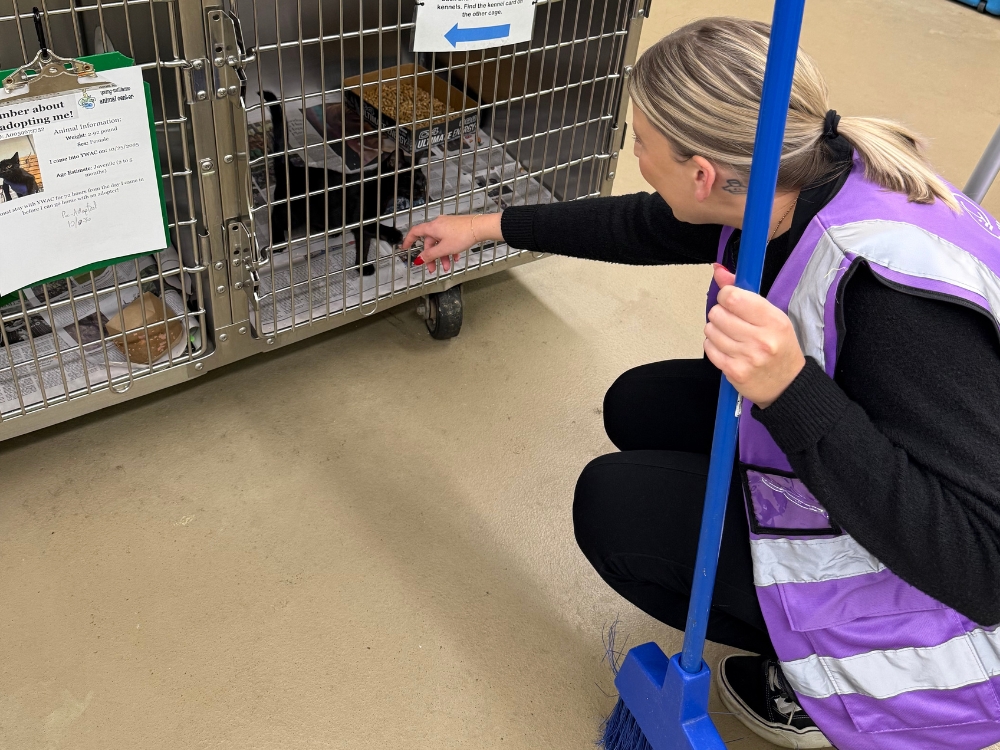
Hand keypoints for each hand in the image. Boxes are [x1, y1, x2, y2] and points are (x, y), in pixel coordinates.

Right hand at [402, 213, 502, 272]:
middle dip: (432, 257)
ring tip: (448, 266)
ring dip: (443, 256)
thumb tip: (420, 259)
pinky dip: (450, 249)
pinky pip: (449, 240)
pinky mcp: (456, 227)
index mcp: (432, 227)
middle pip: (430, 242)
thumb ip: (431, 255)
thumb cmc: (463, 234)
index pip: (415, 232)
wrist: (480, 227)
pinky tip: (456, 257)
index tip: (405, 247)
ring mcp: (448, 225)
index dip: (408, 240)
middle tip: (433, 268)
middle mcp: (438, 224)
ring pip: (441, 242)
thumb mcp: (444, 249)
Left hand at [704, 264, 805, 407]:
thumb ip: (743, 291)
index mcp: (773, 320)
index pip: (733, 297)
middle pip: (718, 313)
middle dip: (720, 313)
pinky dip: (713, 345)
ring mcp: (747, 357)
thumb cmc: (779, 346)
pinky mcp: (734, 372)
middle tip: (731, 321)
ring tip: (730, 335)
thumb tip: (718, 270)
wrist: (787, 384)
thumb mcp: (771, 316)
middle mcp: (761, 339)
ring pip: (710, 330)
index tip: (730, 300)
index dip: (725, 295)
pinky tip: (726, 348)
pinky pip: (709, 348)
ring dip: (715, 330)